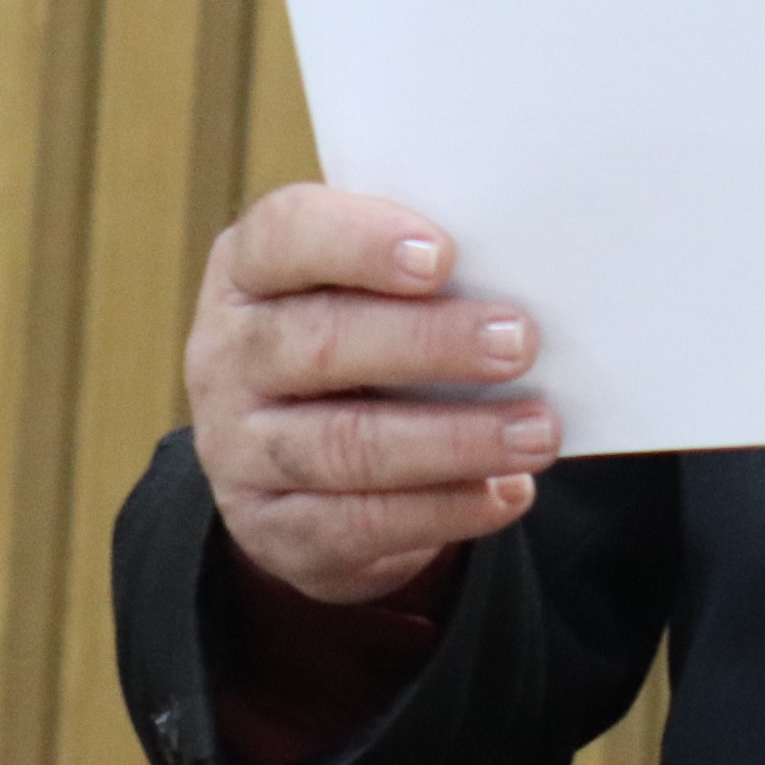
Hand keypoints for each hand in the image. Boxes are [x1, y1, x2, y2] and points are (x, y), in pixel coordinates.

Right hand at [186, 184, 555, 604]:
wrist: (301, 464)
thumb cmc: (364, 335)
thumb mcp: (372, 290)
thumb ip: (425, 273)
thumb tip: (528, 270)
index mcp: (249, 271)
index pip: (284, 236)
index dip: (360, 242)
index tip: (443, 257)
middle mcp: (227, 357)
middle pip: (320, 343)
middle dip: (431, 344)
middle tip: (520, 343)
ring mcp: (238, 449)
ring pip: (346, 445)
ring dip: (455, 440)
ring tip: (536, 432)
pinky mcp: (271, 529)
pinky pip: (358, 525)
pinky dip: (442, 511)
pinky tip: (505, 492)